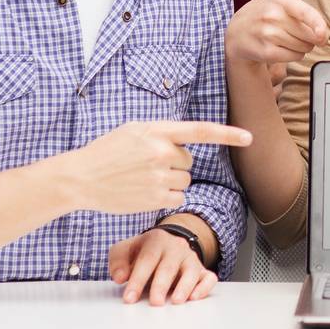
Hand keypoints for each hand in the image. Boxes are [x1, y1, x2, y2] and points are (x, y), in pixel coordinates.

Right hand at [61, 120, 252, 214]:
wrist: (81, 177)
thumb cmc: (107, 151)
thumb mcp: (133, 130)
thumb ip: (161, 132)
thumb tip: (185, 141)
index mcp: (157, 131)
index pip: (200, 131)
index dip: (227, 134)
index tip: (248, 137)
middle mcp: (160, 152)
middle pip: (188, 161)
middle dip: (174, 163)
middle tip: (146, 164)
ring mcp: (158, 177)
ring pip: (183, 181)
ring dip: (170, 182)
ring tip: (142, 178)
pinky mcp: (155, 198)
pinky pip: (177, 198)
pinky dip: (166, 197)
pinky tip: (144, 192)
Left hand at [109, 227, 216, 305]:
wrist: (167, 243)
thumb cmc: (143, 251)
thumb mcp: (125, 250)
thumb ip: (118, 261)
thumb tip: (120, 277)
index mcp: (156, 240)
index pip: (147, 259)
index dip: (138, 279)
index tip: (129, 299)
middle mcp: (176, 247)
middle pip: (169, 266)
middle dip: (161, 285)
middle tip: (155, 303)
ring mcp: (191, 258)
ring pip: (192, 271)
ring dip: (185, 286)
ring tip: (175, 301)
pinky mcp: (202, 271)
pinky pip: (208, 278)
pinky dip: (204, 287)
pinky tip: (194, 297)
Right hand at [225, 0, 329, 66]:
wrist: (237, 32)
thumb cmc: (265, 8)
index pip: (304, 13)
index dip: (317, 24)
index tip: (322, 33)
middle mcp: (272, 16)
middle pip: (310, 34)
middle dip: (312, 35)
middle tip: (301, 30)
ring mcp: (267, 35)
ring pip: (303, 46)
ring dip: (303, 45)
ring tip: (290, 38)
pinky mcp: (264, 52)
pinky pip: (293, 57)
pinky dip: (294, 55)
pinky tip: (284, 47)